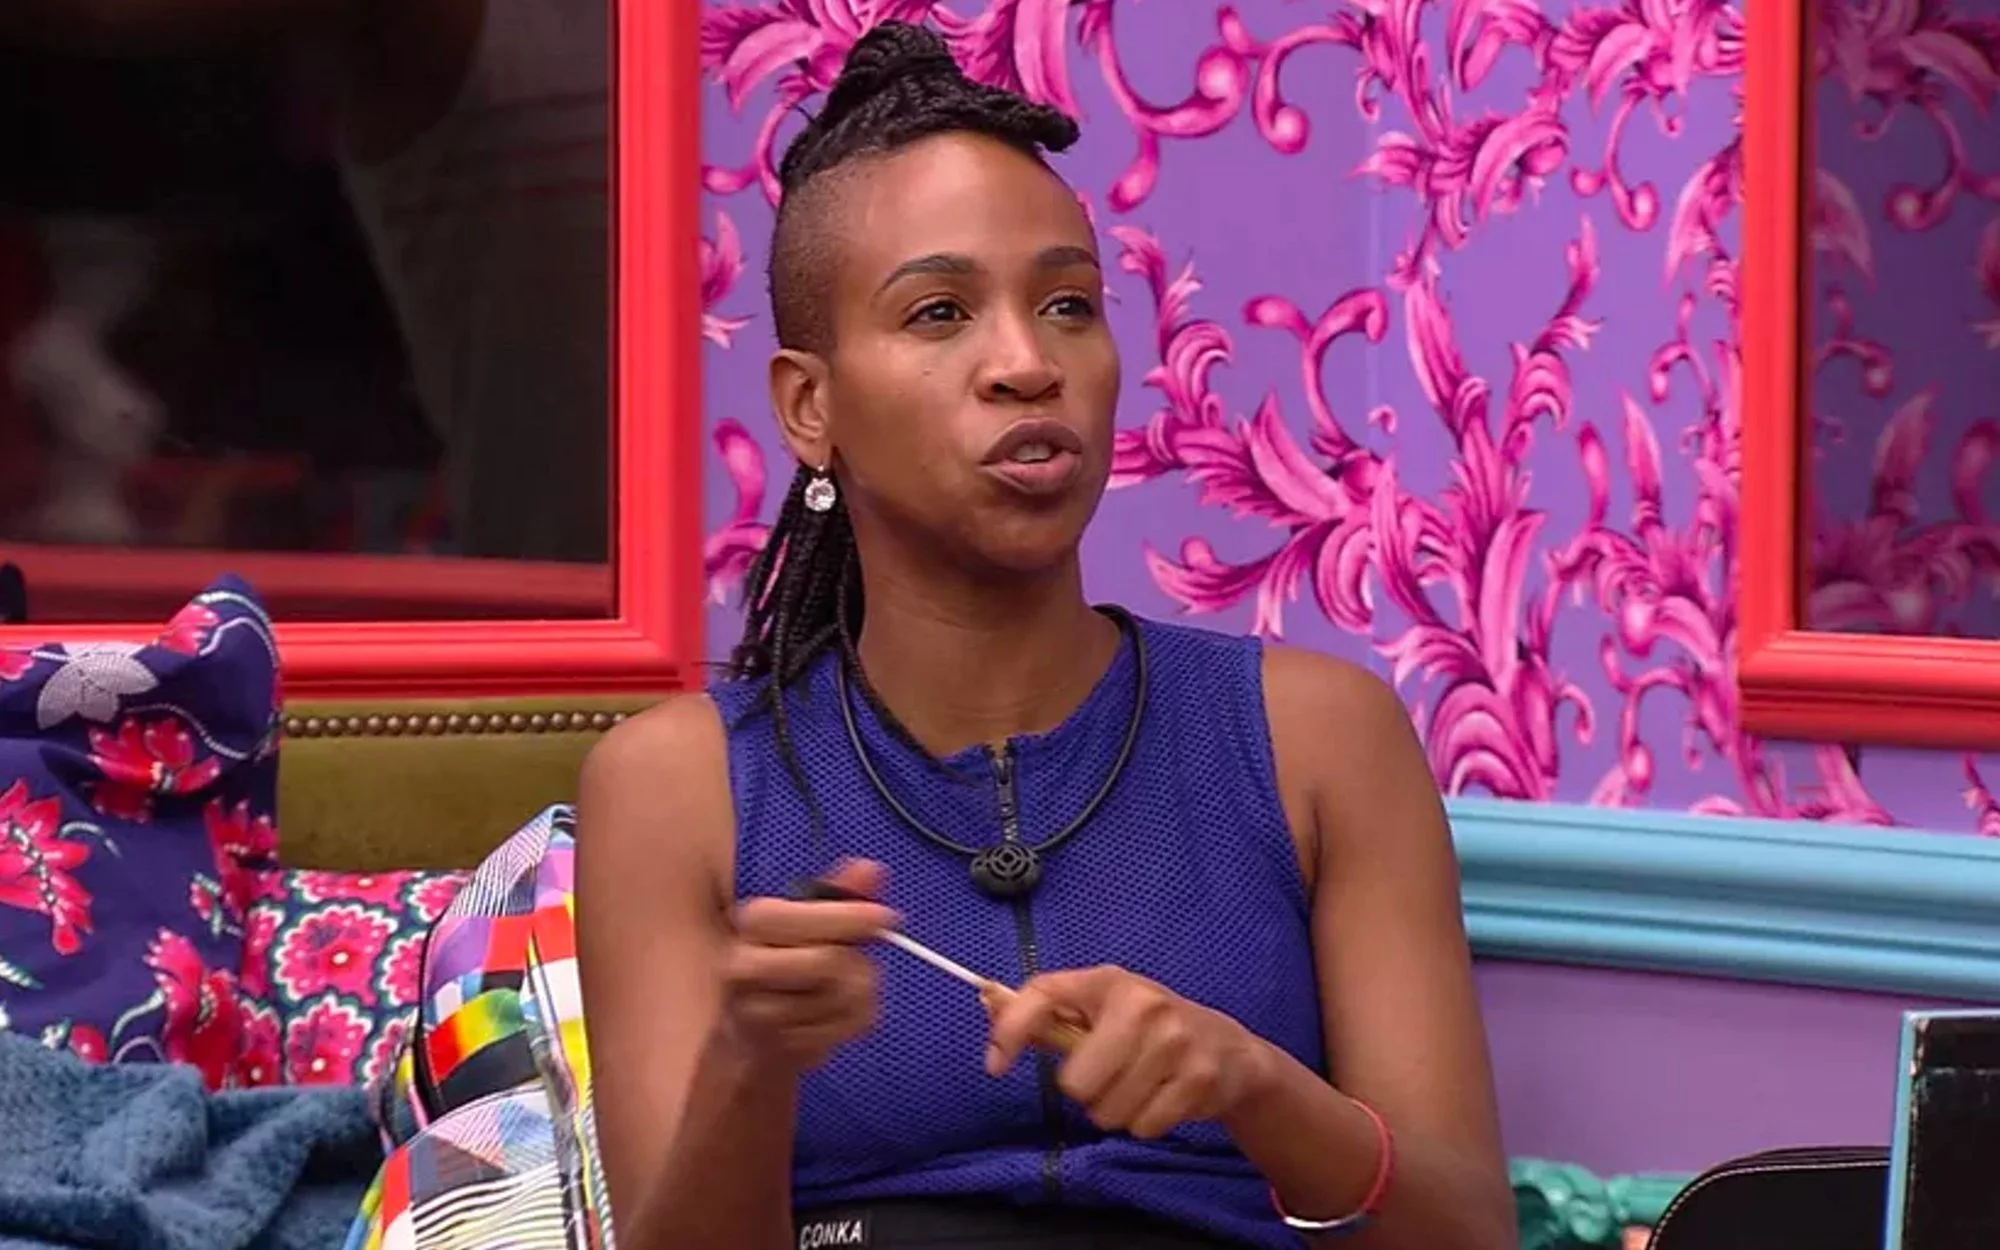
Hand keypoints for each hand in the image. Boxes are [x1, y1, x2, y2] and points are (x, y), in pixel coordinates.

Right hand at [717, 859, 894, 1072]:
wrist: (752, 1038)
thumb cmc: (785, 967)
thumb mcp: (809, 921)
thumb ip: (841, 895)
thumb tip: (872, 869)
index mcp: (753, 922)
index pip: (807, 915)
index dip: (851, 917)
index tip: (885, 916)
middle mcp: (745, 965)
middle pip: (829, 961)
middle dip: (857, 963)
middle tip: (859, 963)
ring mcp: (760, 1011)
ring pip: (843, 997)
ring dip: (860, 994)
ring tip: (841, 992)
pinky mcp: (782, 1047)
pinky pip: (845, 1028)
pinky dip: (853, 1022)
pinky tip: (834, 1017)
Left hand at [984, 966, 1268, 1139]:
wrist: (1230, 1051)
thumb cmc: (1150, 1029)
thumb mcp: (1102, 1012)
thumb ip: (1050, 1016)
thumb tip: (987, 1002)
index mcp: (1108, 982)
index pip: (1045, 992)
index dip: (1011, 1028)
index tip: (994, 1064)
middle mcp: (1142, 1004)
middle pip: (1076, 1081)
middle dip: (1085, 1091)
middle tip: (1109, 1075)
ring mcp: (1174, 1041)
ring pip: (1107, 1111)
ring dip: (1116, 1110)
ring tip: (1139, 1086)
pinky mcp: (1198, 1079)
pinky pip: (1142, 1127)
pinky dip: (1146, 1123)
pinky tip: (1163, 1097)